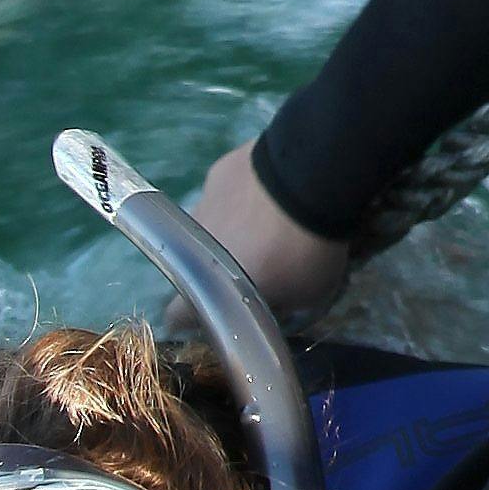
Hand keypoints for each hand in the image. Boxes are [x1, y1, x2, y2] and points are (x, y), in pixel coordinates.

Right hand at [187, 140, 350, 322]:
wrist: (310, 181)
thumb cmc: (304, 251)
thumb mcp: (303, 297)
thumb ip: (277, 303)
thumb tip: (272, 300)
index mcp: (204, 283)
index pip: (178, 314)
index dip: (191, 318)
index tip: (208, 316)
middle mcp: (190, 244)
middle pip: (197, 264)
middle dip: (219, 268)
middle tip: (254, 265)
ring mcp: (202, 202)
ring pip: (210, 225)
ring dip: (231, 229)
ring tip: (267, 224)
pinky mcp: (219, 171)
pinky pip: (227, 191)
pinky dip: (244, 196)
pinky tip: (272, 192)